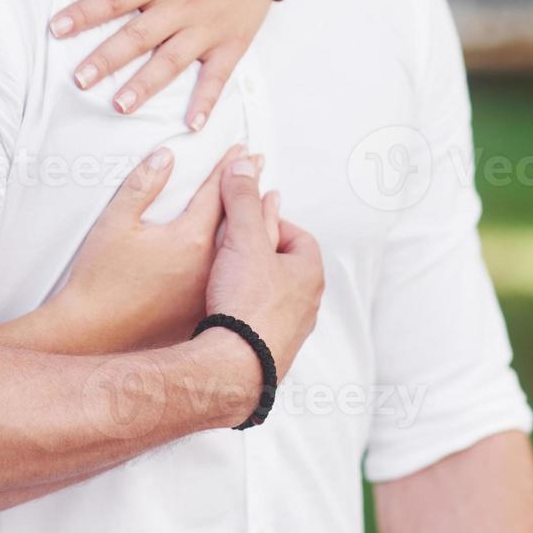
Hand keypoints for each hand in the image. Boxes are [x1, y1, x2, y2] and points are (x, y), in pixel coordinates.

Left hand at [47, 0, 274, 130]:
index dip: (84, 14)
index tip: (56, 29)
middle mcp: (180, 5)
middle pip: (136, 36)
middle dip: (106, 59)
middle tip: (79, 80)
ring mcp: (206, 27)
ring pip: (171, 60)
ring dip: (145, 85)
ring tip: (120, 105)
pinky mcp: (232, 42)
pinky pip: (218, 76)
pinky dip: (206, 101)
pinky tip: (192, 124)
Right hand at [51, 144, 253, 351]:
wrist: (100, 342)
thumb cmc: (104, 289)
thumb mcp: (114, 228)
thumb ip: (140, 187)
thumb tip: (164, 157)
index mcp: (193, 241)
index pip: (223, 195)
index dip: (232, 169)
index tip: (243, 152)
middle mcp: (213, 268)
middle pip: (250, 223)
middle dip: (257, 195)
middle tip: (261, 174)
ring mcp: (221, 297)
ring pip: (262, 259)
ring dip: (269, 228)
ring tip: (272, 208)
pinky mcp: (219, 319)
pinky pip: (257, 288)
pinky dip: (266, 267)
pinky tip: (262, 263)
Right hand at [203, 158, 323, 384]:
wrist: (234, 368)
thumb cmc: (246, 304)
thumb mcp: (242, 239)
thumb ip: (242, 201)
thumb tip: (242, 164)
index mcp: (309, 273)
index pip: (296, 234)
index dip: (270, 221)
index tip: (245, 219)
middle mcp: (307, 304)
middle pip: (283, 265)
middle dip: (259, 250)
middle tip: (232, 241)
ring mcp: (289, 332)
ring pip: (271, 296)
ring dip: (250, 283)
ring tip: (224, 275)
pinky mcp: (269, 353)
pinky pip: (258, 322)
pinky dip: (243, 310)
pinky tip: (223, 311)